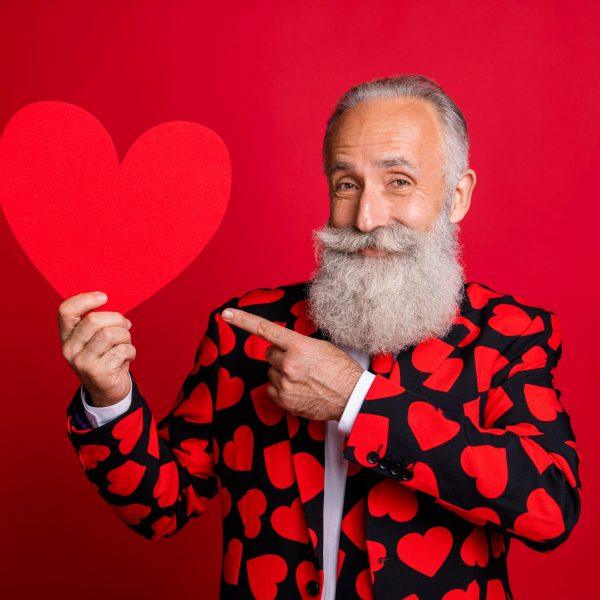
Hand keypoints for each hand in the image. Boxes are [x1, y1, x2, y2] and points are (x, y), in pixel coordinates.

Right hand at [58, 292, 133, 406]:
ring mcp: (81, 362)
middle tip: (126, 327)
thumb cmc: (106, 357)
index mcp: (67, 336)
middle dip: (118, 319)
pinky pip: (122, 350)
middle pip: (94, 319)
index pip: (65, 311)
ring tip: (126, 344)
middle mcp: (69, 349)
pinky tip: (128, 357)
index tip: (104, 297)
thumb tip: (118, 314)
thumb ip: (100, 323)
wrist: (108, 391)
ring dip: (126, 336)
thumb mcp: (98, 339)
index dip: (85, 299)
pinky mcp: (96, 372)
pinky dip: (131, 351)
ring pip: (110, 334)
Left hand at [221, 308, 363, 420]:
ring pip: (271, 373)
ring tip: (304, 379)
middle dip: (280, 356)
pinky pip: (271, 390)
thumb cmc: (341, 370)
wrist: (351, 398)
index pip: (265, 329)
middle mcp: (287, 363)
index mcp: (298, 346)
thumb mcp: (321, 347)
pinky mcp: (283, 401)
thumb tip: (284, 347)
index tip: (226, 314)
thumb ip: (298, 345)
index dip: (242, 320)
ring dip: (282, 373)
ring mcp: (284, 383)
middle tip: (300, 364)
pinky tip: (299, 390)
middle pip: (269, 354)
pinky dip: (281, 389)